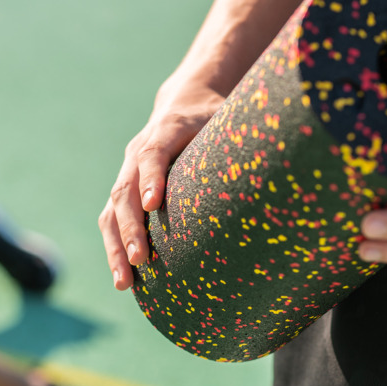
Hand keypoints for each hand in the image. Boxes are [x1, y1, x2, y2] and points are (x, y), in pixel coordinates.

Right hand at [99, 81, 224, 289]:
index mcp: (167, 129)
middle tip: (140, 259)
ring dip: (116, 247)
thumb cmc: (214, 117)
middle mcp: (139, 150)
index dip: (151, 178)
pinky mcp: (126, 188)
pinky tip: (125, 279)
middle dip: (131, 227)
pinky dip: (116, 248)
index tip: (154, 204)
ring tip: (125, 283)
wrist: (186, 102)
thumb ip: (242, 137)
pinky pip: (111, 219)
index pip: (153, 153)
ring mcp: (128, 170)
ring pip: (111, 210)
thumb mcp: (230, 119)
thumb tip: (276, 167)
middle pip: (125, 189)